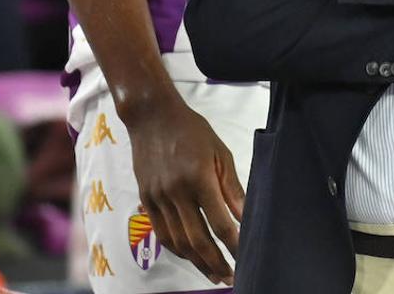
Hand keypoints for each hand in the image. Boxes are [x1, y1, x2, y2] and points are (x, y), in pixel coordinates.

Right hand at [126, 98, 243, 285]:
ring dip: (197, 262)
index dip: (235, 246)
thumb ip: (232, 188)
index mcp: (199, 178)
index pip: (220, 224)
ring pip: (178, 242)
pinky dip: (177, 249)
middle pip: (198, 240)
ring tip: (214, 273)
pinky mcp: (146, 199)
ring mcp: (158, 197)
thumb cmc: (191, 130)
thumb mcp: (220, 153)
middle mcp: (176, 192)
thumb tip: (245, 217)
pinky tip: (191, 256)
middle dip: (217, 263)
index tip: (247, 258)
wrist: (151, 115)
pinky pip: (162, 233)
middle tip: (231, 278)